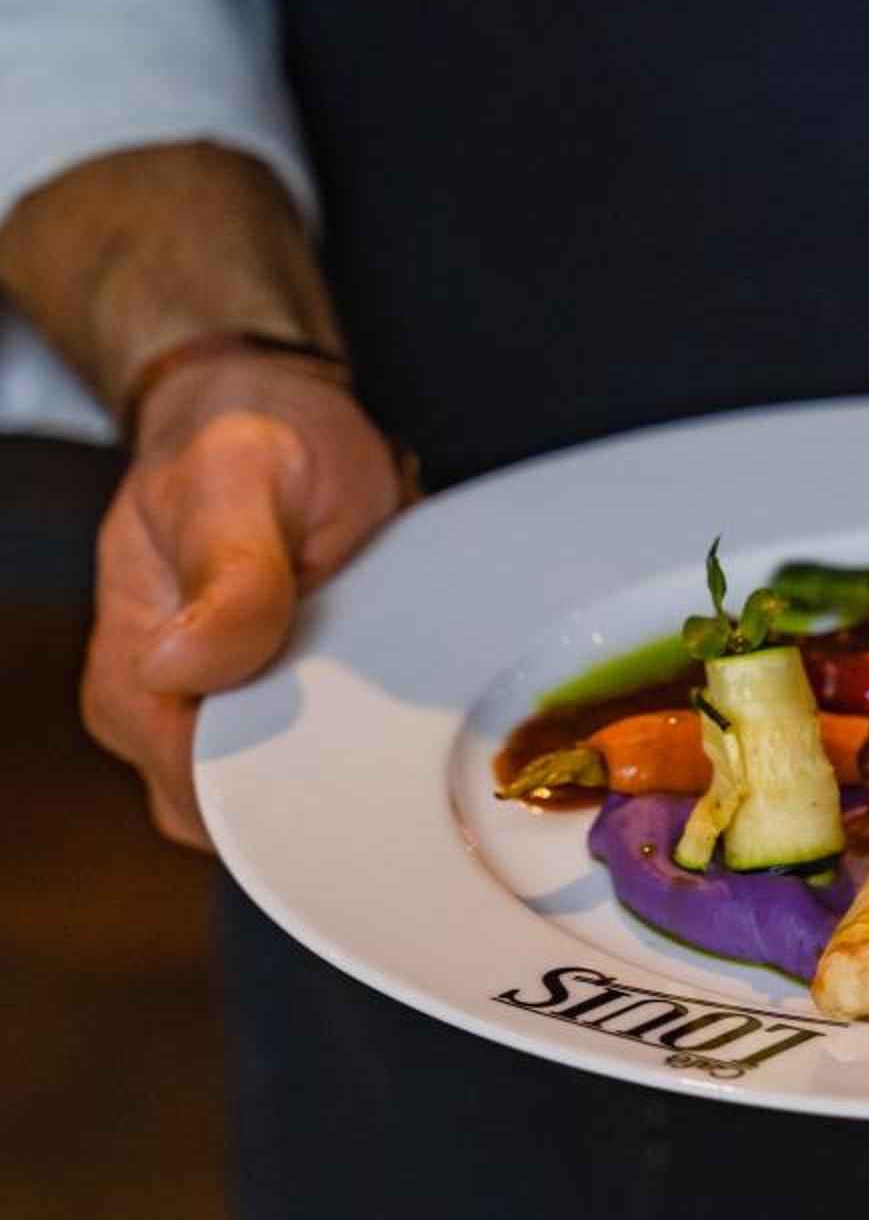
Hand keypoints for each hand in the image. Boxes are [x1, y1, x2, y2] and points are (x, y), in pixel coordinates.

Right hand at [83, 353, 407, 845]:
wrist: (268, 404)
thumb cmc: (250, 432)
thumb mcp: (243, 474)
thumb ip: (227, 572)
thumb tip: (177, 665)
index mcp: (132, 679)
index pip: (203, 794)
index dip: (286, 785)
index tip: (358, 735)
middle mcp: (162, 716)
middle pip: (252, 815)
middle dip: (329, 777)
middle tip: (387, 696)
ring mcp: (215, 721)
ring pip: (293, 796)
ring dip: (351, 752)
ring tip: (382, 673)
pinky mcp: (269, 712)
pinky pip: (320, 760)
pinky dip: (362, 732)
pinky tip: (382, 684)